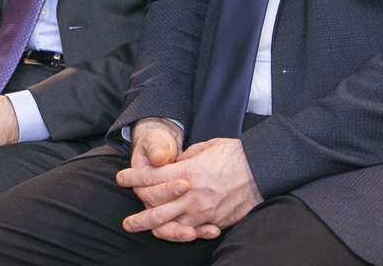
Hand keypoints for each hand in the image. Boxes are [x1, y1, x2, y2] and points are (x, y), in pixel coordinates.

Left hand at [117, 137, 261, 241]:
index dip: (133, 178)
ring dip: (152, 228)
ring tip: (140, 230)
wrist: (262, 169)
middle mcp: (190, 194)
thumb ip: (184, 159)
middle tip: (126, 221)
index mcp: (186, 172)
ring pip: (171, 225)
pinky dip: (181, 234)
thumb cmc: (233, 154)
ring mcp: (203, 210)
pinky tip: (173, 233)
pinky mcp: (215, 221)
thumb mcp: (203, 148)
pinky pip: (193, 232)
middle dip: (137, 215)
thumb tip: (172, 164)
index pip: (151, 178)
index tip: (121, 179)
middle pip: (155, 207)